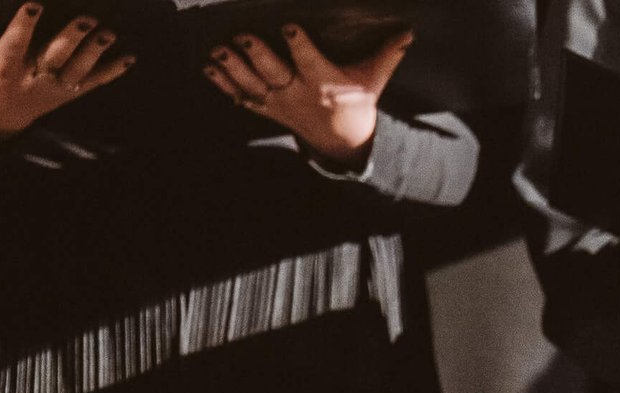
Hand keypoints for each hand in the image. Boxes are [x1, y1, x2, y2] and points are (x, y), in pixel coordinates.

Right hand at [0, 6, 130, 139]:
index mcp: (4, 66)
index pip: (15, 43)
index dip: (24, 25)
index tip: (34, 5)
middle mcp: (33, 77)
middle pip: (55, 57)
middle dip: (71, 38)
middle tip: (88, 19)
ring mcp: (55, 87)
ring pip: (78, 71)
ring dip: (96, 53)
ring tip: (109, 33)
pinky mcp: (70, 93)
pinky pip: (95, 83)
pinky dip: (113, 72)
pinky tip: (130, 58)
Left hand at [206, 25, 407, 166]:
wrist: (344, 140)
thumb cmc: (357, 101)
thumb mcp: (373, 79)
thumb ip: (388, 54)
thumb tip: (409, 31)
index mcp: (323, 82)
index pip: (308, 59)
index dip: (298, 42)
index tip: (289, 26)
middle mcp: (298, 92)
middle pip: (274, 72)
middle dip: (258, 54)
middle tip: (243, 37)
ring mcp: (280, 103)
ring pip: (253, 85)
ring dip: (234, 68)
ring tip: (218, 51)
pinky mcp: (268, 108)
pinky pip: (243, 97)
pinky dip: (224, 84)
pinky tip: (210, 67)